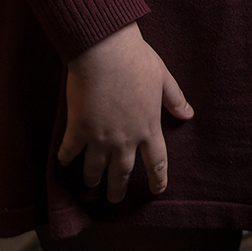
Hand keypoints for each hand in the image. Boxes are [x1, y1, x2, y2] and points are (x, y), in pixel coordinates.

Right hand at [57, 23, 193, 200]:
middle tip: (115, 200)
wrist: (105, 51)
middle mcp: (126, 139)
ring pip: (95, 169)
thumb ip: (174, 99)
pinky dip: (65, 159)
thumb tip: (188, 114)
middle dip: (118, 189)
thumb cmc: (136, 60)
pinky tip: (63, 163)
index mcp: (149, 127)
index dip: (157, 179)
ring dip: (92, 180)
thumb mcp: (162, 78)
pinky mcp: (78, 129)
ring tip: (90, 185)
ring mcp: (100, 137)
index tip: (157, 190)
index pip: (157, 162)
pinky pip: (70, 152)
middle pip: (123, 173)